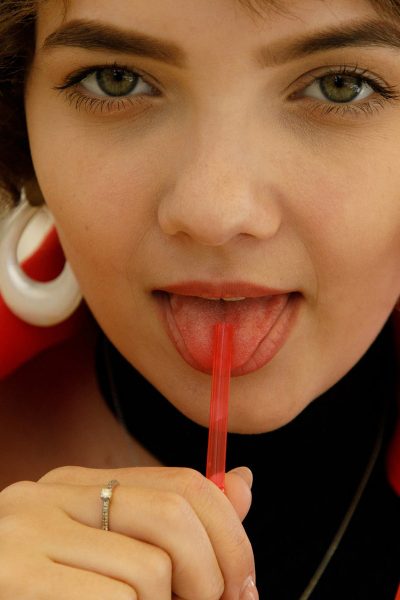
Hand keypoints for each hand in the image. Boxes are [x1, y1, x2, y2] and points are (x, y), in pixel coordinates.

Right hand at [0, 466, 255, 598]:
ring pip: (151, 570)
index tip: (242, 582)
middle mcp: (52, 495)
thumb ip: (176, 522)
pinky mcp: (16, 577)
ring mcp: (29, 533)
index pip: (183, 484)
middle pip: (174, 515)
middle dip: (212, 575)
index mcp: (79, 483)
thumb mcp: (112, 551)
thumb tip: (243, 481)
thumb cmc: (57, 591)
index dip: (230, 534)